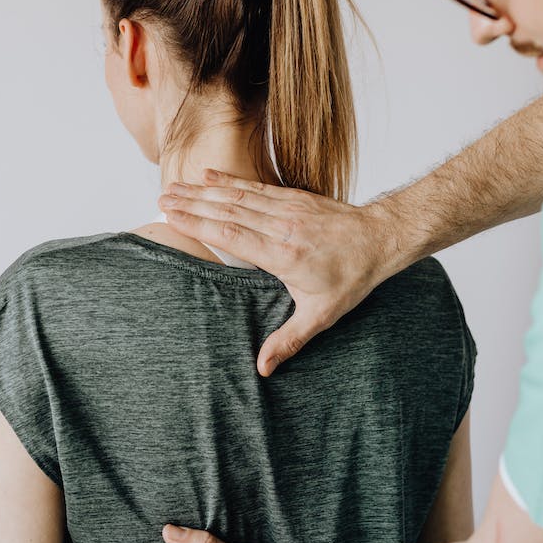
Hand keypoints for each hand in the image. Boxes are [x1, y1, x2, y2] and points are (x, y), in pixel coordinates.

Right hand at [158, 171, 390, 374]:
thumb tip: (263, 368)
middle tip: (161, 199)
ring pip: (238, 196)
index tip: (171, 217)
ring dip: (204, 190)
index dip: (199, 225)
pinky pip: (256, 187)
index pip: (231, 236)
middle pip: (228, 212)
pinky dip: (231, 180)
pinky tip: (210, 175)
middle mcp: (282, 227)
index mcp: (284, 256)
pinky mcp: (294, 197)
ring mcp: (288, 209)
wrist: (382, 239)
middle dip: (192, 204)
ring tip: (175, 186)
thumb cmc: (352, 277)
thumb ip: (289, 339)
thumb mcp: (322, 315)